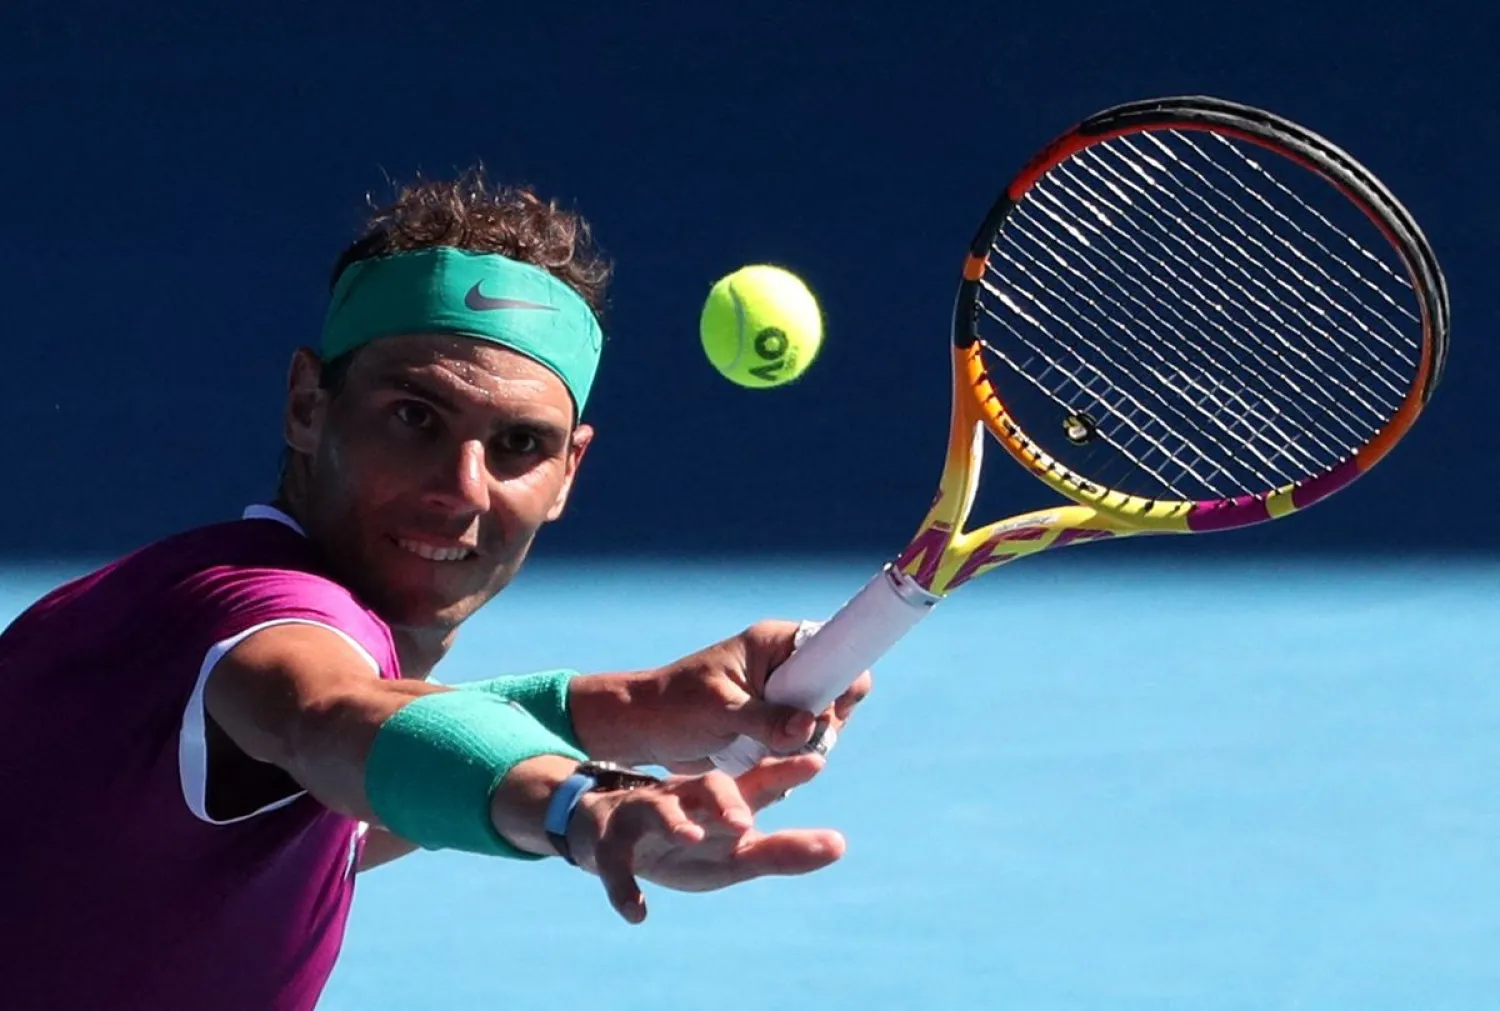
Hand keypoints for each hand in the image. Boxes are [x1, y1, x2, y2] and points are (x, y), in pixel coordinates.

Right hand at [568, 754, 842, 922]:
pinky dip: (624, 889)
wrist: (606, 832)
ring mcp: (645, 816)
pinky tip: (638, 915)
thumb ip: (783, 851)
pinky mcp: (611, 845)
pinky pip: (615, 864)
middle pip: (709, 787)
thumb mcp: (735, 851)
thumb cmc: (688, 841)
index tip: (818, 761)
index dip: (785, 771)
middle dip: (727, 800)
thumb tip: (840, 845)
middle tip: (744, 821)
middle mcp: (687, 798)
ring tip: (690, 837)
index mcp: (720, 800)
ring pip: (658, 810)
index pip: (758, 781)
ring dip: (674, 822)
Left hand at [616, 620, 872, 772]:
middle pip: (836, 689)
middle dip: (825, 719)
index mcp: (774, 644)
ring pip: (823, 719)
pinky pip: (804, 740)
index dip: (842, 676)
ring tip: (772, 752)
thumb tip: (810, 726)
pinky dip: (795, 754)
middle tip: (794, 740)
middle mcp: (783, 667)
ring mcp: (781, 697)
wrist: (644, 730)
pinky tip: (768, 762)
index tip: (829, 710)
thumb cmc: (674, 707)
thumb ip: (765, 719)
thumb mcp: (719, 711)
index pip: (832, 648)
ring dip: (808, 742)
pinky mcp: (774, 724)